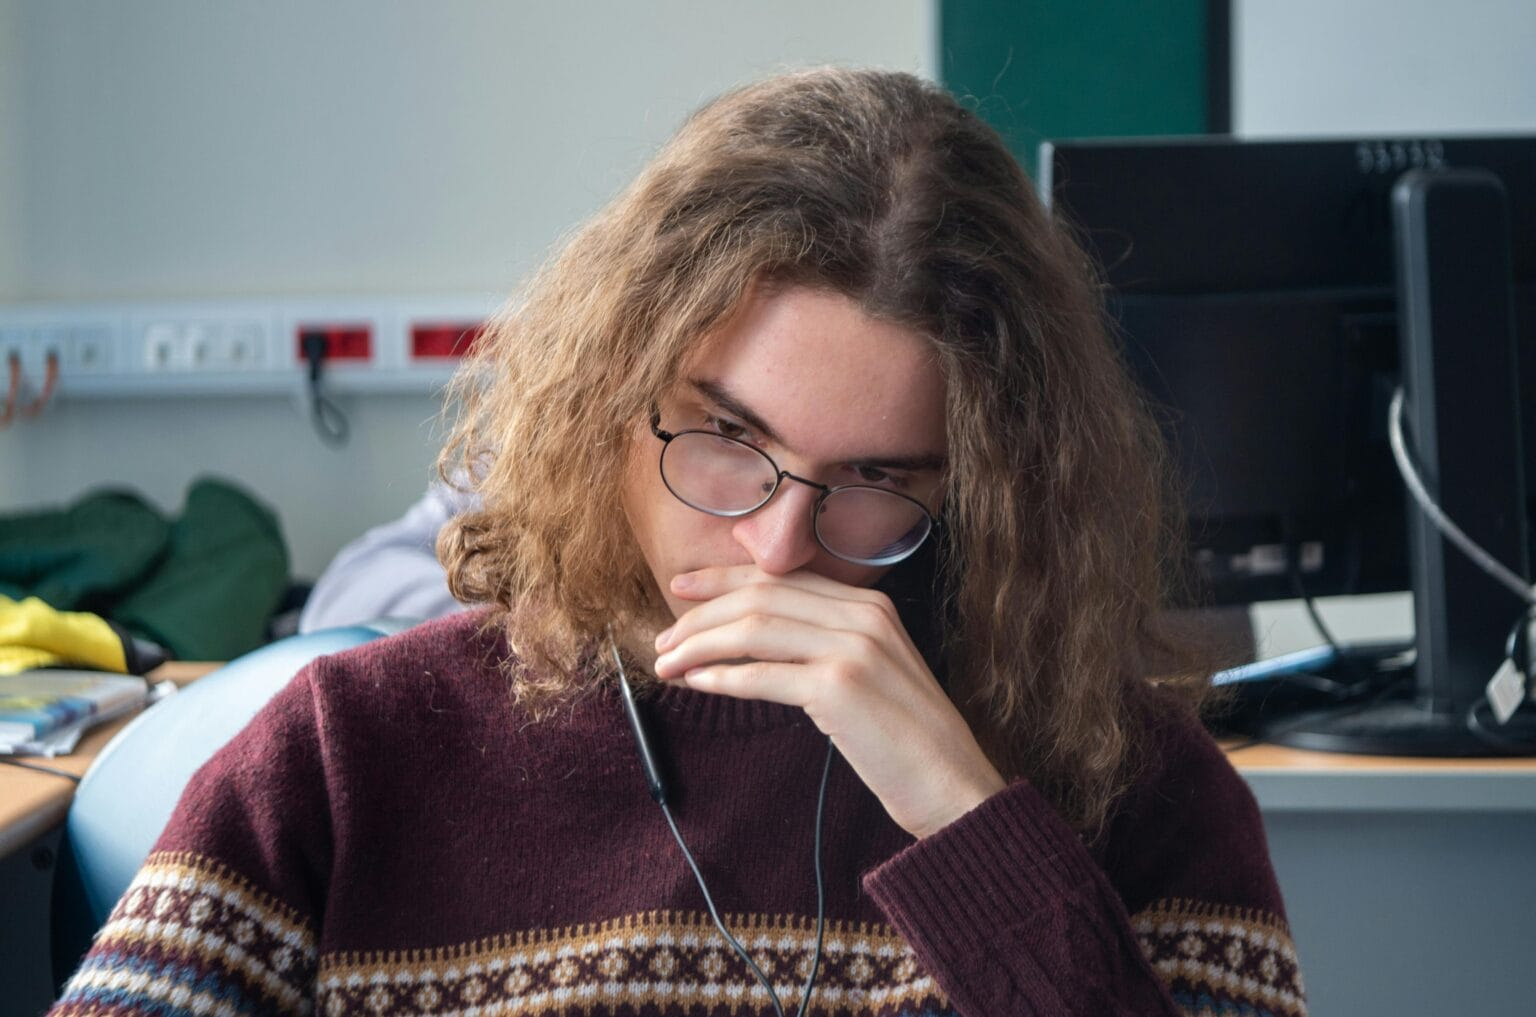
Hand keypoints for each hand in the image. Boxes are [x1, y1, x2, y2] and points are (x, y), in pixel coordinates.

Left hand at [652, 565, 1006, 838]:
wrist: (953, 786)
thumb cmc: (906, 740)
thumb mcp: (871, 673)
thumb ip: (826, 644)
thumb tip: (753, 638)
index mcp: (870, 606)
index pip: (781, 578)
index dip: (724, 579)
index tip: (682, 589)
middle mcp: (864, 617)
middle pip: (760, 597)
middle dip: (702, 615)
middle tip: (664, 639)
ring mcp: (854, 649)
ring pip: (754, 629)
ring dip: (702, 645)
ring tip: (669, 664)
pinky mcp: (840, 689)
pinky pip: (764, 675)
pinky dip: (723, 677)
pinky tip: (698, 683)